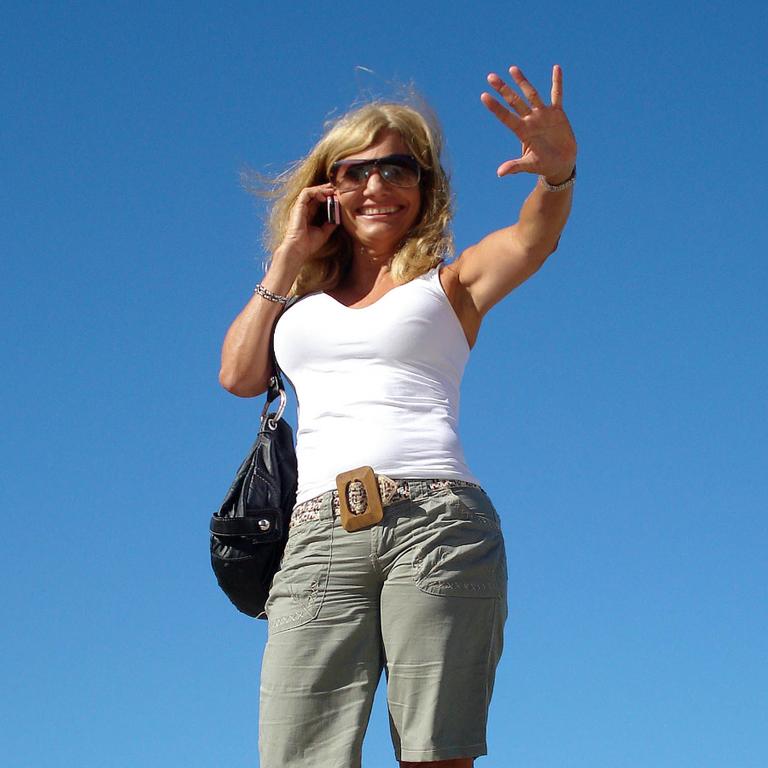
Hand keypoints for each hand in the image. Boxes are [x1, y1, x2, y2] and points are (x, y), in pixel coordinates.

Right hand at [277, 183, 337, 263]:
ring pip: (310, 191)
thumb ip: (331, 224)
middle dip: (326, 189)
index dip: (328, 196)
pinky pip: (306, 193)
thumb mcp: (324, 232)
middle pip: (315, 194)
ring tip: (332, 190)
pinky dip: (316, 192)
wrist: (299, 249)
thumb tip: (339, 217)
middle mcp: (303, 209)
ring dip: (322, 189)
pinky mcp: (298, 206)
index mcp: (309, 214)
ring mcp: (300, 207)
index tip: (339, 196)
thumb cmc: (309, 244)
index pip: (319, 200)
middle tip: (338, 189)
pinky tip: (325, 196)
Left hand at [481, 65, 576, 183]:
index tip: (484, 96)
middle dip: (503, 89)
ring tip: (512, 69)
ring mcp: (543, 115)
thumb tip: (500, 173)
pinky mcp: (557, 114)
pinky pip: (557, 95)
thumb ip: (515, 166)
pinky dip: (557, 82)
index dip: (496, 107)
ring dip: (522, 82)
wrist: (561, 164)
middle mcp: (530, 120)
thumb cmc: (543, 165)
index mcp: (523, 132)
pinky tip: (556, 68)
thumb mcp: (529, 165)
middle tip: (490, 77)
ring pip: (531, 94)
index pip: (506, 117)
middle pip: (515, 101)